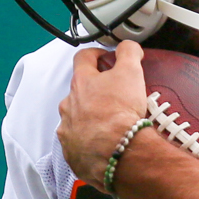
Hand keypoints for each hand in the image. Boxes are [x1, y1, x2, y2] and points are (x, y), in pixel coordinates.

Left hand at [58, 39, 149, 188]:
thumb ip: (128, 53)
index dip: (95, 54)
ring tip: (108, 125)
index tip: (104, 58)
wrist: (117, 151)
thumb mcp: (131, 73)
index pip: (82, 58)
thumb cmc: (121, 110)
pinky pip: (77, 143)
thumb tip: (127, 46)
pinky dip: (88, 142)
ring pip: (75, 118)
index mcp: (81, 83)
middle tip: (112, 97)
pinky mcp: (71, 153)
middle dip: (93, 92)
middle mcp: (68, 104)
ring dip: (88, 118)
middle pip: (78, 91)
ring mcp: (67, 130)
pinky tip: (103, 145)